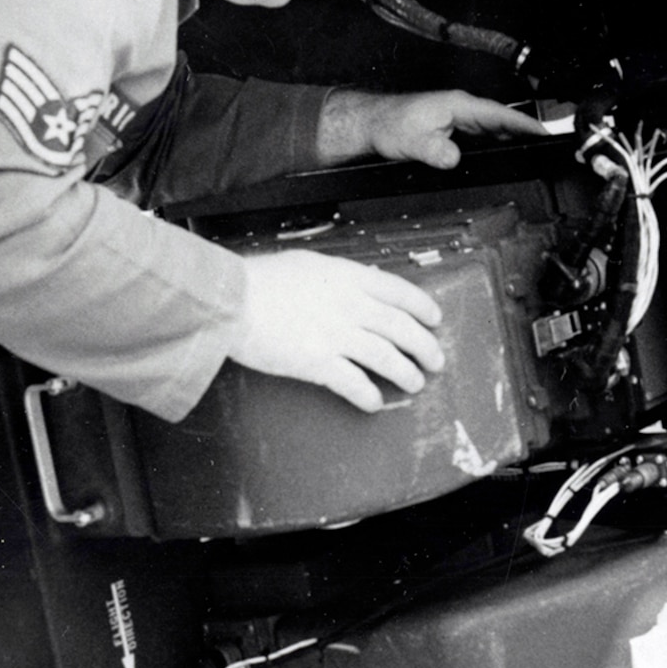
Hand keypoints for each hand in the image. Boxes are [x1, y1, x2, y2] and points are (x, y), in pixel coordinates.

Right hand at [232, 251, 443, 411]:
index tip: (434, 319)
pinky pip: (355, 384)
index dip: (423, 308)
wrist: (231, 300)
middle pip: (402, 329)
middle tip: (435, 360)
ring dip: (406, 374)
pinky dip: (369, 396)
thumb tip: (358, 285)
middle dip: (425, 347)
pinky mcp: (318, 363)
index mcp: (349, 278)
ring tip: (413, 383)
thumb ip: (337, 277)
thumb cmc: (261, 280)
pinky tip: (374, 402)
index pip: (400, 292)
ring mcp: (336, 335)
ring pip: (387, 358)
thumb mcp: (308, 265)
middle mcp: (350, 306)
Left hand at [319, 88, 547, 169]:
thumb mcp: (411, 141)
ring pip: (494, 130)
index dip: (525, 125)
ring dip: (512, 141)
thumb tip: (454, 159)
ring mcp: (459, 119)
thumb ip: (434, 150)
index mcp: (458, 105)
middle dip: (526, 135)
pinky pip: (483, 137)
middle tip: (548, 150)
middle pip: (503, 123)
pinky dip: (496, 145)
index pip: (501, 115)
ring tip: (533, 156)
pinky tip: (502, 158)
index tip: (545, 134)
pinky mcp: (454, 129)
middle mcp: (462, 109)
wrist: (372, 124)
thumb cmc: (388, 124)